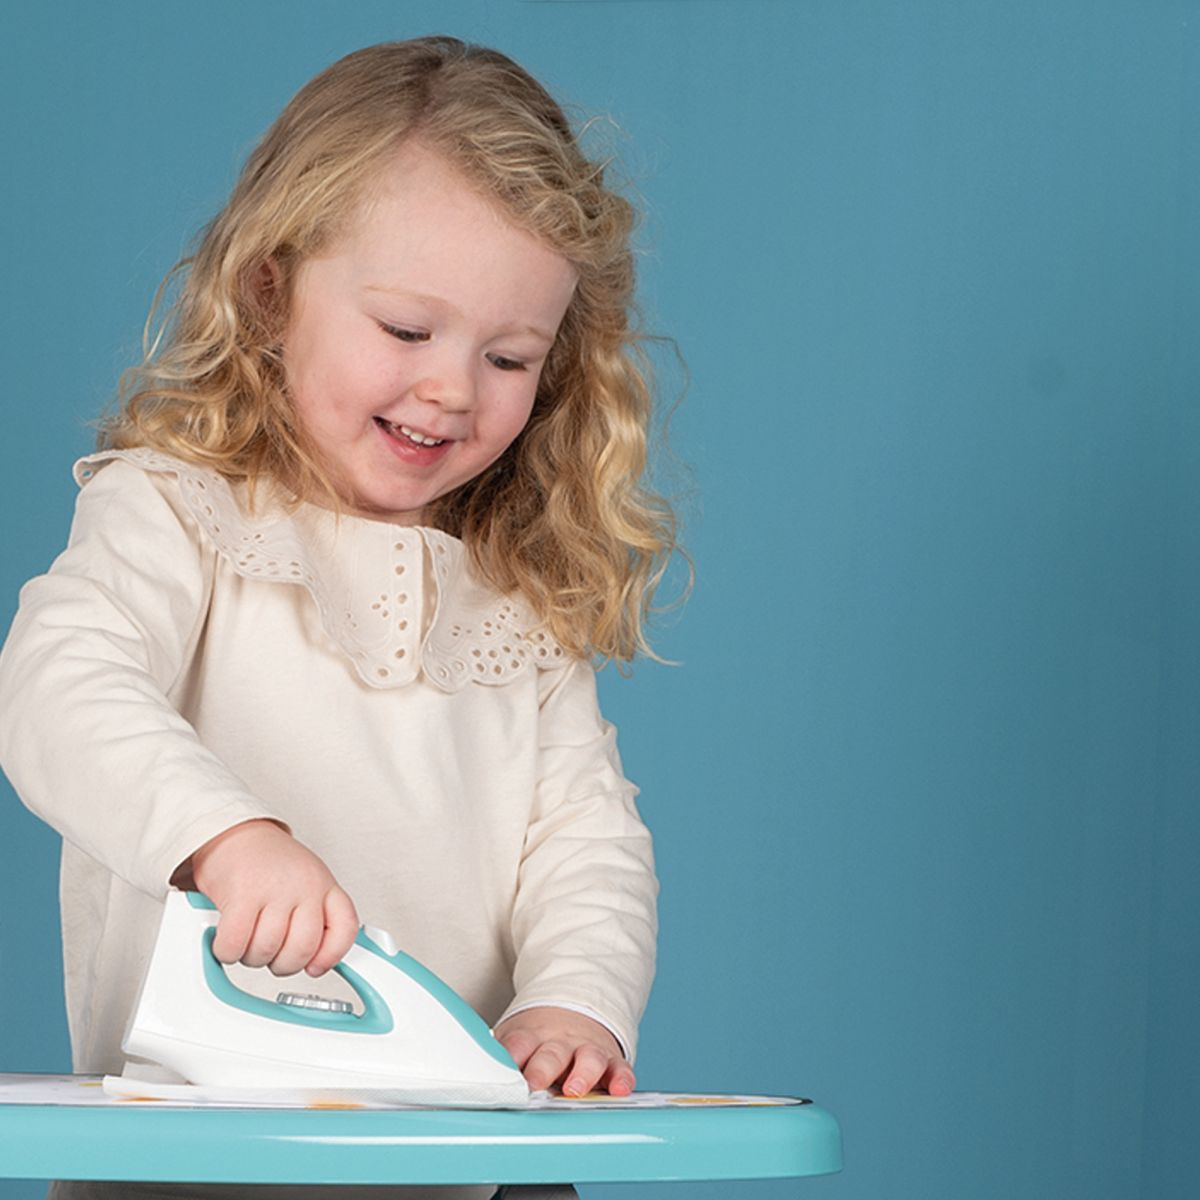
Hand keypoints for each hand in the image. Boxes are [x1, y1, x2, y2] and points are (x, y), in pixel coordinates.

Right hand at [171, 818, 358, 976]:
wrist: (234, 833)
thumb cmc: (269, 863)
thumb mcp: (307, 882)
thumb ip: (316, 915)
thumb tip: (319, 958)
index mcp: (325, 885)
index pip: (345, 927)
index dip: (332, 955)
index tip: (316, 967)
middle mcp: (304, 885)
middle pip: (303, 949)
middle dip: (282, 963)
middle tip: (270, 954)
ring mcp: (275, 888)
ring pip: (267, 950)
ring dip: (251, 956)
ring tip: (246, 940)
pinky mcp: (242, 894)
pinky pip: (236, 943)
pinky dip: (227, 951)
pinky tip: (226, 939)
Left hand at [494, 1007, 634, 1097]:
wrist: (573, 1010)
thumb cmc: (537, 1037)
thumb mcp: (514, 1036)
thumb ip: (497, 1054)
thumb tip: (468, 1072)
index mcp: (530, 1037)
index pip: (518, 1044)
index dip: (511, 1058)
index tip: (504, 1075)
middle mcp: (560, 1042)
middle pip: (551, 1053)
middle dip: (543, 1069)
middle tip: (535, 1083)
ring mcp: (587, 1049)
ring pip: (588, 1059)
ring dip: (582, 1073)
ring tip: (575, 1089)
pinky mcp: (611, 1060)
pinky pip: (620, 1069)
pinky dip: (621, 1079)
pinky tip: (619, 1090)